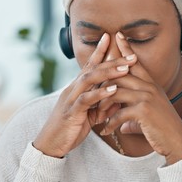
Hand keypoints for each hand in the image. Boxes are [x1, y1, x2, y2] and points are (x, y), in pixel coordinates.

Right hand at [33, 33, 137, 157]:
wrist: (51, 144)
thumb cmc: (70, 128)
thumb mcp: (89, 115)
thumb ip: (103, 105)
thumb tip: (119, 99)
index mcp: (78, 88)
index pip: (89, 65)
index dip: (99, 51)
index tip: (111, 37)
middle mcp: (73, 89)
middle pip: (93, 69)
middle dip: (112, 60)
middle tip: (131, 55)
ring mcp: (71, 98)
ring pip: (89, 79)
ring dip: (108, 72)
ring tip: (125, 68)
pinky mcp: (71, 111)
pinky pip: (86, 99)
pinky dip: (100, 93)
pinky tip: (113, 89)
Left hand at [98, 32, 181, 164]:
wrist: (177, 142)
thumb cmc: (163, 129)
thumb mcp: (148, 117)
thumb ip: (134, 117)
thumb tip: (123, 126)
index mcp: (151, 85)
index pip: (136, 62)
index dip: (126, 48)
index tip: (117, 36)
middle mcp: (150, 87)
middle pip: (121, 74)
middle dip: (103, 82)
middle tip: (90, 90)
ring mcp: (147, 97)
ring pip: (116, 92)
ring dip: (103, 105)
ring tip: (96, 115)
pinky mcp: (143, 111)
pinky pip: (119, 113)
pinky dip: (109, 123)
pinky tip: (104, 131)